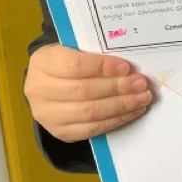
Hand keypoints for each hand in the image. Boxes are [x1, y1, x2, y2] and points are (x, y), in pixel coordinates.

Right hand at [24, 43, 151, 142]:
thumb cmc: (67, 62)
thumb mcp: (73, 49)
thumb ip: (94, 53)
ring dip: (122, 106)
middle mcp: (39, 90)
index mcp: (43, 62)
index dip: (102, 67)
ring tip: (142, 98)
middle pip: (84, 91)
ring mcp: (48, 115)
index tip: (126, 67)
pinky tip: (132, 111)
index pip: (74, 66)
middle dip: (118, 87)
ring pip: (90, 112)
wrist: (48, 85)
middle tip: (140, 84)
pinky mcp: (60, 132)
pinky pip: (92, 129)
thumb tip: (127, 66)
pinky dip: (116, 120)